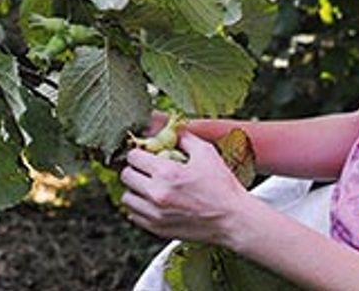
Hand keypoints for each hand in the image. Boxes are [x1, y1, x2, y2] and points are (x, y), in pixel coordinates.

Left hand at [120, 130, 254, 245]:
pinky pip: (134, 215)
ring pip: (127, 198)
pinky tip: (153, 201)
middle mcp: (156, 195)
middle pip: (126, 176)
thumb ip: (184, 137)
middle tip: (146, 168)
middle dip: (135, 169)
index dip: (139, 152)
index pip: (133, 157)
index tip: (146, 153)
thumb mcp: (206, 153)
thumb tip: (170, 129)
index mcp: (166, 173)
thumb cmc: (222, 187)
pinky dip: (139, 207)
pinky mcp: (157, 229)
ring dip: (135, 189)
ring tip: (149, 186)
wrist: (233, 220)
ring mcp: (155, 214)